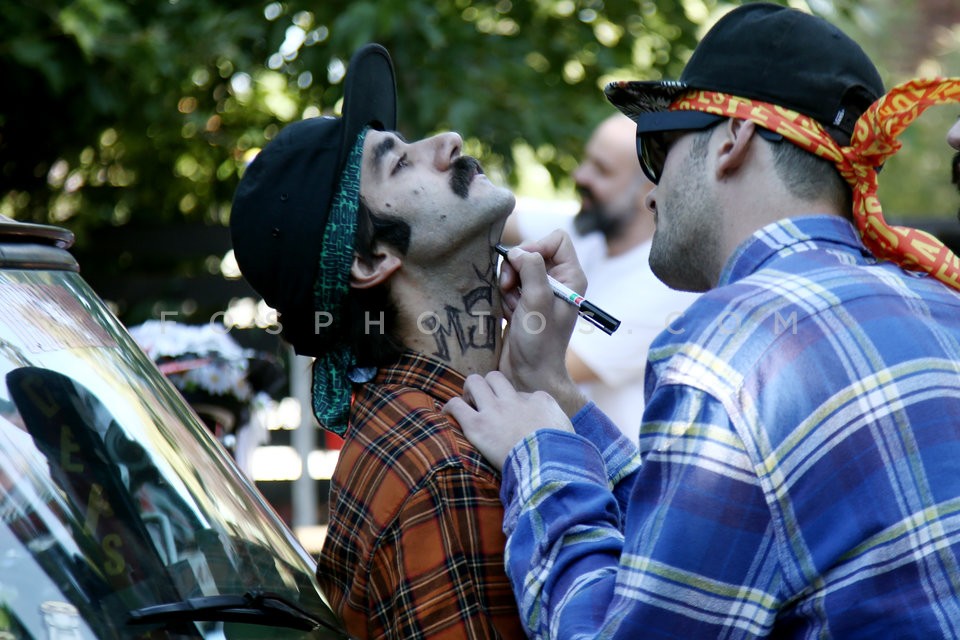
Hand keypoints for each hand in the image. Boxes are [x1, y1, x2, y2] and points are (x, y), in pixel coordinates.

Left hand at [444, 371, 573, 469]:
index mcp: (539, 399)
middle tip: (483, 401)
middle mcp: (514, 399)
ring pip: (474, 382)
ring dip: (469, 391)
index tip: (515, 418)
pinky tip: (449, 413)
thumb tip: (548, 422)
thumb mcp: (568, 430)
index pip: (522, 393)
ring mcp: (494, 410)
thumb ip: (557, 421)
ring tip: (468, 403)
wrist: (546, 464)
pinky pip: (455, 406)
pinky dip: (450, 407)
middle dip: (487, 386)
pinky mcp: (477, 426)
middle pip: (494, 377)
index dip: (516, 404)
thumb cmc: (561, 454)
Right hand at [498, 230, 587, 414]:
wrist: (528, 373)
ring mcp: (539, 291)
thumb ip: (531, 269)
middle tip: (509, 287)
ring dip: (508, 284)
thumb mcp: (537, 301)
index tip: (523, 266)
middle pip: (532, 251)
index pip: (557, 239)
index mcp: (571, 278)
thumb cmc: (539, 343)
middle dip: (516, 267)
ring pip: (516, 267)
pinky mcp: (523, 302)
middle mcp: (558, 281)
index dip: (537, 247)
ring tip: (512, 307)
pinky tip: (509, 314)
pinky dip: (504, 296)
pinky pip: (508, 284)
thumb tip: (517, 251)